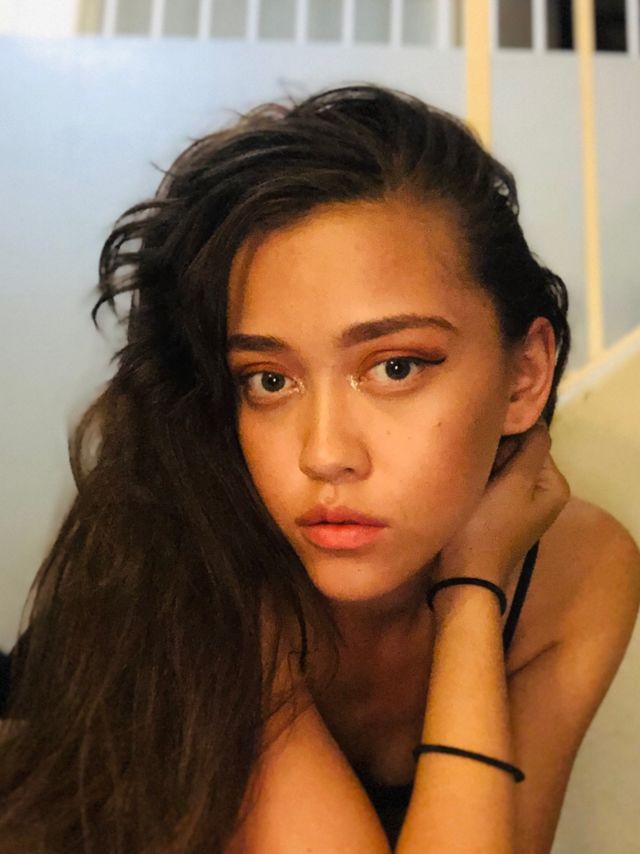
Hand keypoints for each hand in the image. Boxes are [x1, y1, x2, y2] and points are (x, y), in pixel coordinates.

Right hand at [431, 421, 570, 591]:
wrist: (463, 574)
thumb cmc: (488, 526)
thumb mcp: (514, 483)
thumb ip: (530, 448)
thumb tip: (535, 419)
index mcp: (554, 485)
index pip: (536, 438)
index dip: (510, 437)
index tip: (489, 448)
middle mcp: (543, 493)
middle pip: (519, 452)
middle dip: (497, 453)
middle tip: (478, 468)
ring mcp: (522, 503)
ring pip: (503, 465)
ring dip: (486, 465)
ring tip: (471, 477)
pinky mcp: (501, 510)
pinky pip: (493, 482)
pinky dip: (481, 480)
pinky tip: (469, 488)